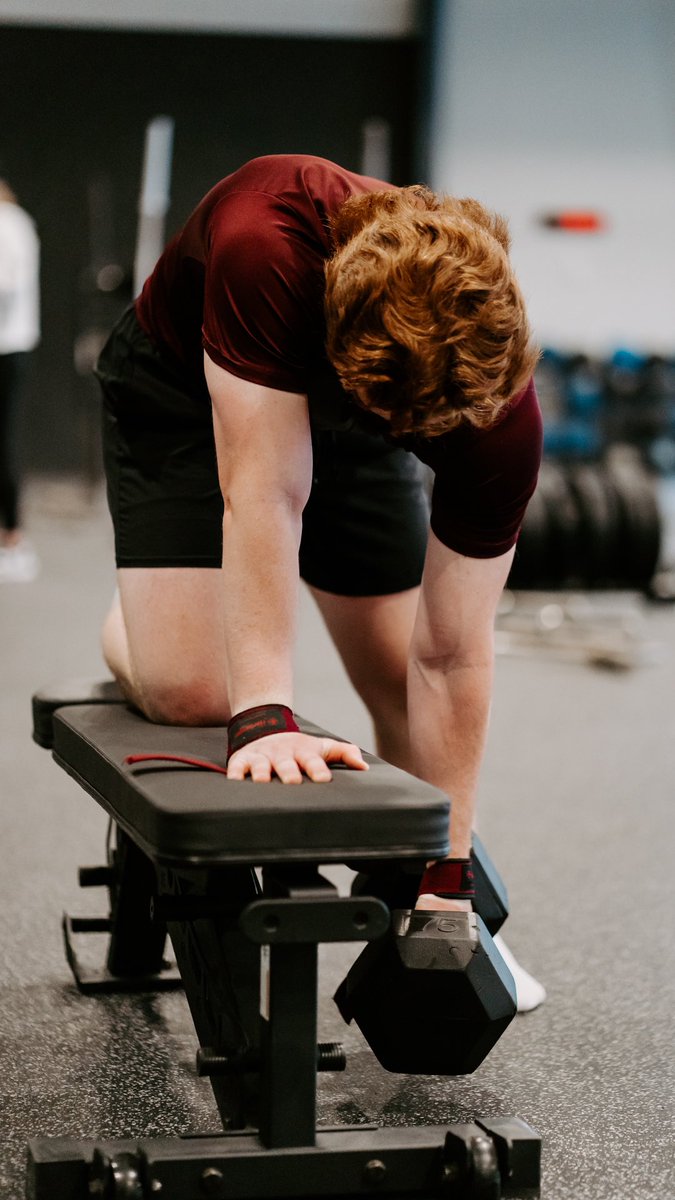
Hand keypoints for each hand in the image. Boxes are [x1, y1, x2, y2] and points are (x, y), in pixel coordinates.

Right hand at [226, 731, 368, 783]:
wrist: (265, 729)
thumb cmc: (298, 748)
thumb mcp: (321, 747)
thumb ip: (344, 753)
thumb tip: (364, 767)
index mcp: (303, 752)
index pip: (312, 761)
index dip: (318, 769)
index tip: (324, 779)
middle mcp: (281, 755)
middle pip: (286, 765)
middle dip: (289, 773)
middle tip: (293, 782)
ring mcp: (260, 758)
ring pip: (260, 767)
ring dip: (260, 775)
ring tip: (261, 783)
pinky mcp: (241, 761)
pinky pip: (236, 769)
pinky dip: (234, 776)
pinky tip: (235, 784)